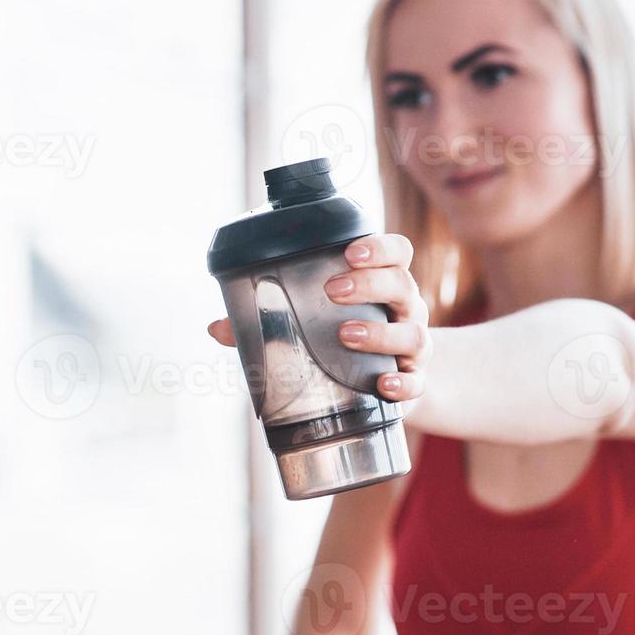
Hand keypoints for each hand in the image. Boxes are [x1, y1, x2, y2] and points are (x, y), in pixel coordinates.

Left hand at [206, 233, 430, 402]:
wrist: (390, 385)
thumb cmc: (348, 342)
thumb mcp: (317, 324)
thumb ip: (269, 321)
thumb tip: (216, 327)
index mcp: (384, 286)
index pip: (398, 253)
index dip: (380, 248)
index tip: (349, 252)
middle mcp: (406, 311)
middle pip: (403, 285)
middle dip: (369, 284)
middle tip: (332, 290)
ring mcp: (414, 346)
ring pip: (413, 333)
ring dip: (380, 332)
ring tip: (345, 334)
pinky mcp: (416, 381)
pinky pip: (418, 382)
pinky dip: (404, 384)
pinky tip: (382, 385)